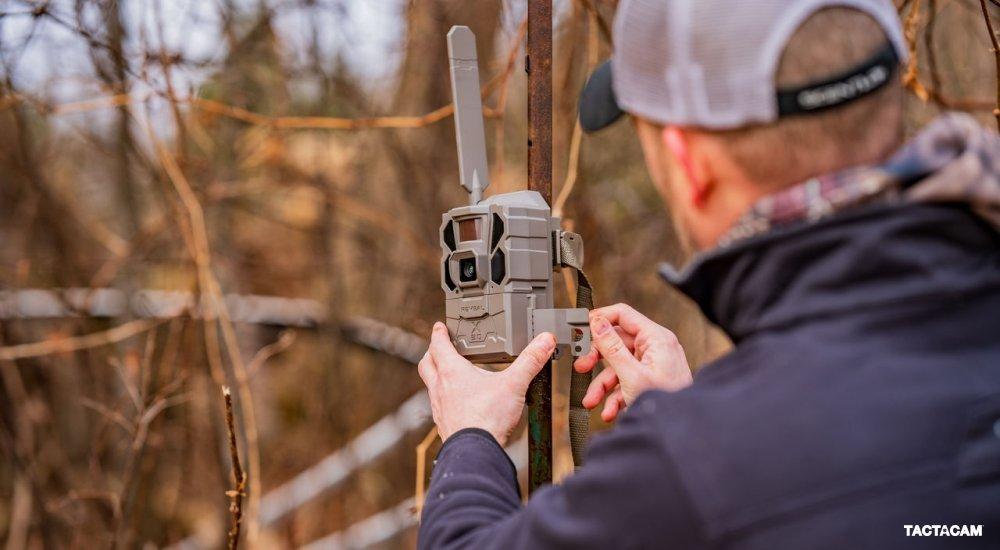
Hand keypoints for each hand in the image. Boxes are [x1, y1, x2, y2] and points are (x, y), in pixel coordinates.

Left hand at [418, 322, 555, 445]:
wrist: (474, 451)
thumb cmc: (487, 418)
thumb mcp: (514, 384)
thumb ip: (530, 361)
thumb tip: (544, 340)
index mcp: (452, 372)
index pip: (438, 345)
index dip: (439, 333)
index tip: (439, 326)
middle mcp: (440, 387)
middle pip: (427, 364)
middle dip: (431, 353)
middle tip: (438, 348)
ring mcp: (439, 407)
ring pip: (430, 385)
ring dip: (436, 376)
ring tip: (448, 375)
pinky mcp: (444, 424)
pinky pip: (438, 406)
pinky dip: (444, 399)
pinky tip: (456, 404)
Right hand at [573, 304, 692, 421]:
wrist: (681, 432)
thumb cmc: (665, 404)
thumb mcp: (631, 375)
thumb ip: (612, 348)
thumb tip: (597, 323)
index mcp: (655, 338)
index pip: (623, 315)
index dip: (600, 318)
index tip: (580, 327)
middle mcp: (654, 348)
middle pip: (616, 342)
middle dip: (596, 360)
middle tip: (581, 367)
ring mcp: (652, 365)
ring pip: (618, 366)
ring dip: (603, 386)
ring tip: (592, 401)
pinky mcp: (649, 381)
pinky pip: (626, 382)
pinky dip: (615, 396)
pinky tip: (610, 412)